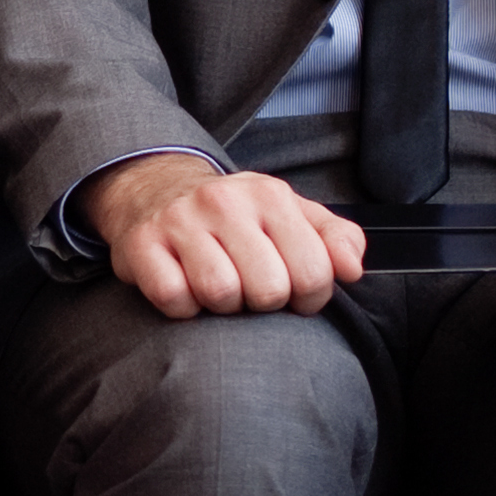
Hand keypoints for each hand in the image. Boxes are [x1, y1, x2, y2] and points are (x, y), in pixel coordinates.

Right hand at [82, 153, 360, 319]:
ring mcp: (181, 221)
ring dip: (222, 305)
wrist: (156, 189)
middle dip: (264, 302)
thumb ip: (334, 237)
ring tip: (218, 287)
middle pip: (269, 289)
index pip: (314, 272)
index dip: (309, 297)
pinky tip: (185, 287)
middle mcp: (225, 202)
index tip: (293, 289)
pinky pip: (174, 298)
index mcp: (270, 196)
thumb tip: (352, 269)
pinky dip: (183, 306)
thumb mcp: (290, 214)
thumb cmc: (234, 216)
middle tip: (250, 288)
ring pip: (220, 294)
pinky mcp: (142, 244)